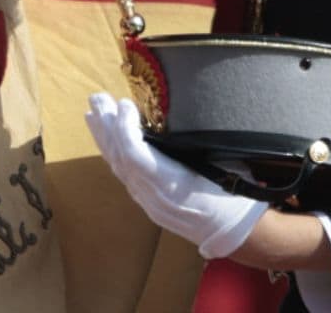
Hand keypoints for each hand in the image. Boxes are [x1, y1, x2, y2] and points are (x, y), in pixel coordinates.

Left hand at [85, 93, 267, 258]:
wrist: (236, 232)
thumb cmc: (234, 193)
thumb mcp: (221, 162)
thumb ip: (194, 141)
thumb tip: (176, 110)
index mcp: (172, 186)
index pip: (136, 157)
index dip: (125, 128)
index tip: (124, 103)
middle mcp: (155, 196)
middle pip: (122, 158)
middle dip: (107, 127)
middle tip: (97, 98)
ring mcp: (150, 202)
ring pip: (119, 167)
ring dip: (105, 137)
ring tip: (93, 113)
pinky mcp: (150, 204)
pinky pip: (125, 176)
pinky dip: (114, 153)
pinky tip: (107, 141)